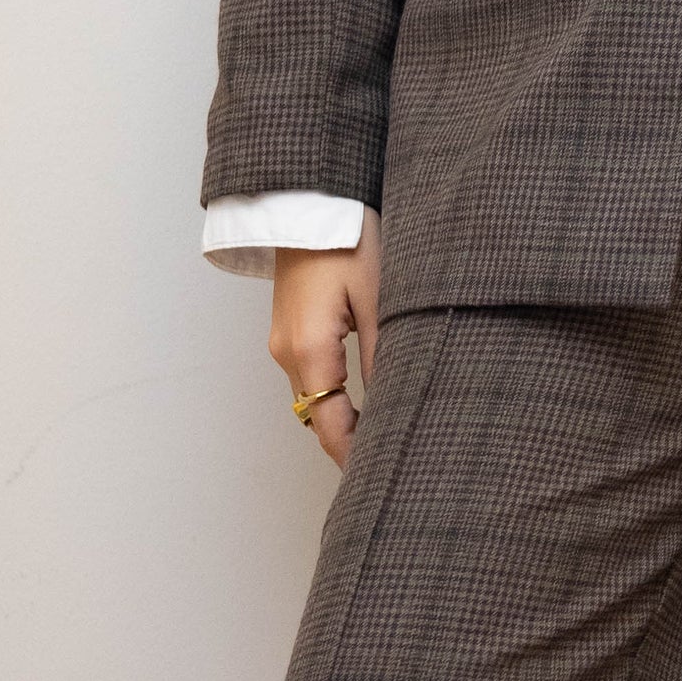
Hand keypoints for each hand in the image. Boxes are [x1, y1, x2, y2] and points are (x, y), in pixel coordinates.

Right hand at [270, 210, 380, 467]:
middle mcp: (287, 353)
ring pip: (313, 399)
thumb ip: (386, 356)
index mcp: (310, 351)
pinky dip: (333, 397)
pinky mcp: (288, 329)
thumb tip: (397, 404)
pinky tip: (361, 401)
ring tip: (382, 440)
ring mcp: (283, 342)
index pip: (331, 426)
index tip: (381, 479)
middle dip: (350, 445)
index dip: (354, 459)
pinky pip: (310, 376)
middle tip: (391, 466)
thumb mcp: (380, 298)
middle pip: (318, 418)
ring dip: (342, 421)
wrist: (308, 201)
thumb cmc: (346, 239)